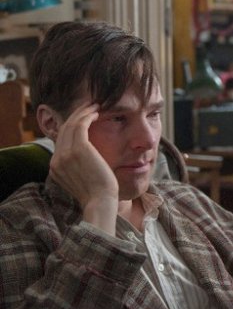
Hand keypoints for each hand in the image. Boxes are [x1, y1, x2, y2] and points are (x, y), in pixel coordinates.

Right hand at [49, 103, 118, 231]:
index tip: (83, 118)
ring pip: (71, 124)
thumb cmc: (99, 195)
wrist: (101, 202)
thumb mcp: (84, 180)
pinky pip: (80, 125)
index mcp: (55, 168)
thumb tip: (89, 160)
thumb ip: (80, 168)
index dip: (71, 126)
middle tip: (89, 106)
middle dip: (76, 115)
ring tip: (94, 105)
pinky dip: (87, 116)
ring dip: (83, 112)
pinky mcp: (78, 149)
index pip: (61, 140)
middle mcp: (56, 160)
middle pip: (63, 129)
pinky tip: (97, 111)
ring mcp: (65, 154)